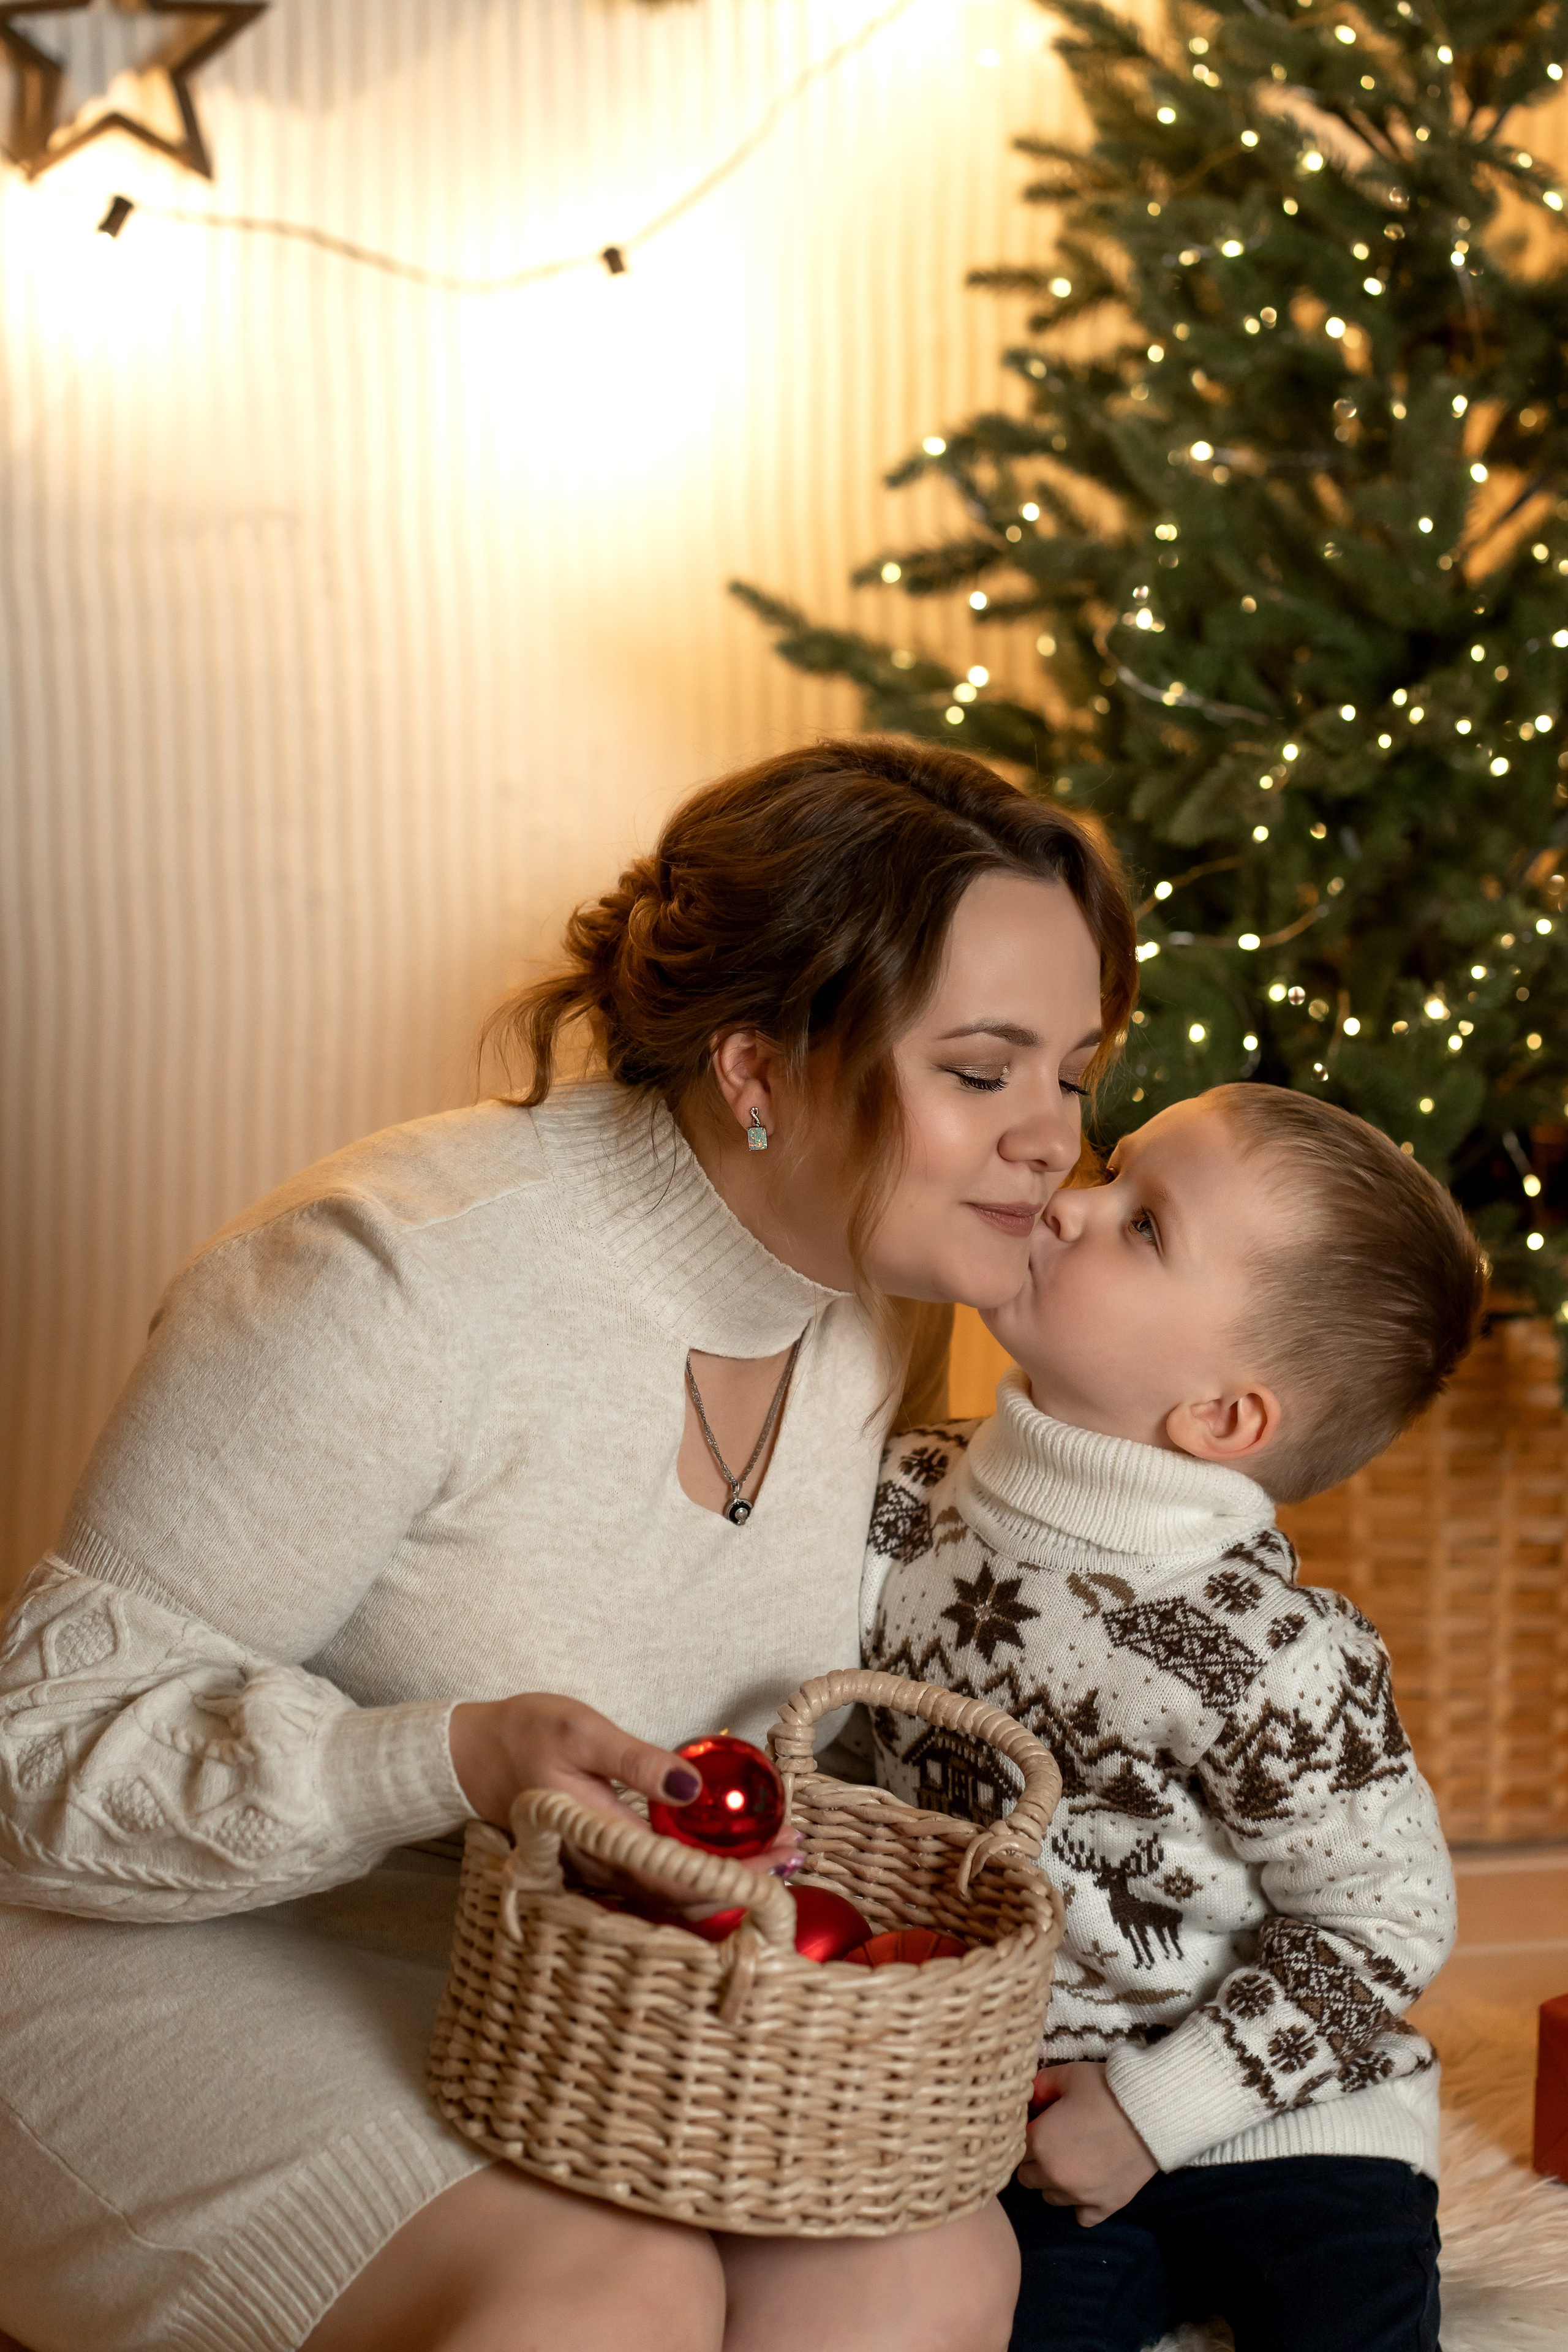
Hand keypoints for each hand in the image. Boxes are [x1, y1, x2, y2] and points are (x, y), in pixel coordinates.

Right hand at [447, 1692, 799, 1906]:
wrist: (471, 1754)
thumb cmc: (526, 1733)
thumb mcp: (582, 1731)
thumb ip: (637, 1763)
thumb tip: (693, 1789)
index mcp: (599, 1836)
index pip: (680, 1875)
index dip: (737, 1872)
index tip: (783, 1852)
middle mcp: (600, 1867)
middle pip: (682, 1893)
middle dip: (744, 1878)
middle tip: (796, 1849)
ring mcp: (597, 1869)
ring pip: (670, 1892)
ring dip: (725, 1876)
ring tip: (775, 1852)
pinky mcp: (598, 1861)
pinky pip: (655, 1880)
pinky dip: (697, 1871)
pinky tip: (725, 1853)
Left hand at [1017, 2062, 1157, 2227]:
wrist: (1152, 2111)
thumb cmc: (1107, 2089)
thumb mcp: (1068, 2075)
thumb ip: (1040, 2086)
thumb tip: (1029, 2097)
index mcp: (1039, 2143)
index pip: (1013, 2148)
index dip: (1024, 2134)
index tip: (1037, 2125)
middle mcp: (1054, 2175)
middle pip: (1027, 2177)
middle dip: (1034, 2160)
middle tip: (1053, 2141)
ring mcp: (1081, 2195)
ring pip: (1051, 2197)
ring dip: (1054, 2182)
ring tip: (1072, 2160)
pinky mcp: (1107, 2205)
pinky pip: (1082, 2217)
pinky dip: (1081, 2204)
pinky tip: (1088, 2184)